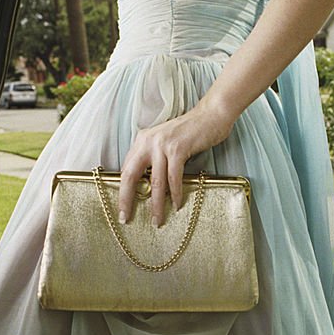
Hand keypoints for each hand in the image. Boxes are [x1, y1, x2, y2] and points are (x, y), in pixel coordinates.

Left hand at [118, 96, 235, 226]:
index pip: (126, 169)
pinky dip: (175, 193)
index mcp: (142, 140)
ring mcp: (162, 144)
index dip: (122, 191)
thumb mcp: (165, 142)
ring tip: (158, 220)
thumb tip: (148, 185)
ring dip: (156, 204)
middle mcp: (148, 141)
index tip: (123, 209)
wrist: (211, 115)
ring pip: (155, 181)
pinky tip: (177, 204)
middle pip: (131, 175)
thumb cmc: (191, 132)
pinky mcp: (178, 149)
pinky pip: (174, 177)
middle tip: (126, 218)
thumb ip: (154, 158)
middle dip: (127, 199)